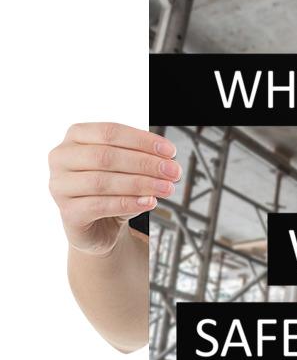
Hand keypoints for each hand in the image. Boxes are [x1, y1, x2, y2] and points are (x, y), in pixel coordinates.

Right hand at [49, 123, 180, 255]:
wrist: (100, 227)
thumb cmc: (113, 191)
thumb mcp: (128, 169)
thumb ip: (143, 160)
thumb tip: (168, 162)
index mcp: (76, 137)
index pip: (110, 132)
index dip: (142, 140)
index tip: (170, 151)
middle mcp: (61, 158)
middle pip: (106, 156)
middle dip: (145, 163)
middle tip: (173, 171)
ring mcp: (59, 186)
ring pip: (103, 181)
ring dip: (141, 184)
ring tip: (166, 188)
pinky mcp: (67, 212)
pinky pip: (99, 205)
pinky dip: (128, 203)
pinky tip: (149, 202)